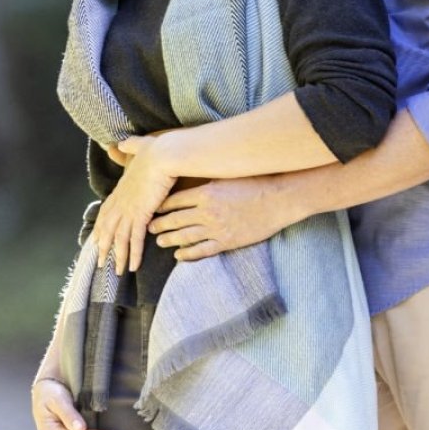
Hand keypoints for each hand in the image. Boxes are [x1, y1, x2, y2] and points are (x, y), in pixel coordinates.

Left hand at [92, 136, 176, 274]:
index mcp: (121, 188)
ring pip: (119, 238)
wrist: (164, 153)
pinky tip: (133, 267)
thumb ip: (129, 148)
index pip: (106, 211)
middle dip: (105, 246)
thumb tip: (119, 143)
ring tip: (117, 272)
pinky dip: (133, 254)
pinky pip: (135, 239)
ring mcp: (129, 208)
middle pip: (108, 228)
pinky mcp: (140, 214)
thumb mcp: (139, 148)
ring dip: (118, 257)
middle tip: (101, 263)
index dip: (101, 227)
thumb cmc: (156, 150)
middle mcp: (121, 200)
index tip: (97, 239)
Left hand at [149, 175, 290, 259]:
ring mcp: (216, 229)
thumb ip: (207, 179)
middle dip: (159, 224)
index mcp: (204, 192)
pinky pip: (202, 250)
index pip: (174, 201)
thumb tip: (190, 174)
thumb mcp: (226, 175)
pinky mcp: (227, 242)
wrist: (279, 199)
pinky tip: (179, 256)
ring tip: (159, 241)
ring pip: (184, 236)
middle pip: (175, 220)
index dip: (160, 206)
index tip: (151, 208)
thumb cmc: (255, 182)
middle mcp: (207, 212)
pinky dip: (188, 254)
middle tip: (148, 227)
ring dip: (169, 239)